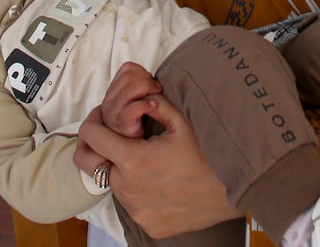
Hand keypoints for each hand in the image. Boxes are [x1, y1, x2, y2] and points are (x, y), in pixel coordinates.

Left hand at [78, 93, 237, 236]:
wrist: (228, 194)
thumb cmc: (206, 156)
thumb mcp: (182, 123)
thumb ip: (156, 105)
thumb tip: (141, 95)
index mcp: (132, 159)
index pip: (91, 136)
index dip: (92, 121)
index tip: (101, 116)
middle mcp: (127, 187)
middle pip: (93, 163)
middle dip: (96, 147)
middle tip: (111, 137)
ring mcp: (135, 209)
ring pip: (114, 184)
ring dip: (122, 171)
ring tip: (147, 161)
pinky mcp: (145, 224)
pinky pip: (132, 204)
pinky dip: (138, 192)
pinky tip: (159, 182)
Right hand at [101, 61, 162, 137]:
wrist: (142, 150)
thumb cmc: (143, 124)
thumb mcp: (138, 100)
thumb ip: (139, 86)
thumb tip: (148, 75)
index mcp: (113, 92)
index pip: (126, 69)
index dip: (142, 72)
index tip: (152, 82)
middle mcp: (109, 102)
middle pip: (128, 77)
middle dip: (146, 80)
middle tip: (157, 88)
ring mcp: (113, 115)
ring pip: (128, 90)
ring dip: (147, 88)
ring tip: (157, 95)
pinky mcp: (121, 127)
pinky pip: (131, 109)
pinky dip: (145, 104)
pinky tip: (154, 106)